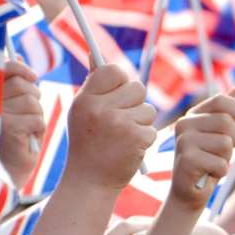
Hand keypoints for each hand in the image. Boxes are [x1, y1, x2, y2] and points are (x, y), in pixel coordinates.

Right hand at [0, 59, 43, 185]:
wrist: (6, 169)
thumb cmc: (12, 136)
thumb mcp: (13, 106)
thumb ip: (15, 83)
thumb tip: (20, 59)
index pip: (5, 67)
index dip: (21, 69)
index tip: (31, 75)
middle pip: (24, 86)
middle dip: (33, 98)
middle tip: (26, 115)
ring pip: (33, 102)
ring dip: (36, 117)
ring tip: (24, 129)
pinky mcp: (9, 127)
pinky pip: (38, 119)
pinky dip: (38, 130)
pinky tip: (26, 138)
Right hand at [60, 65, 156, 193]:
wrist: (91, 180)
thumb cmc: (87, 143)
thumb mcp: (82, 111)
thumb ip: (93, 85)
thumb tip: (95, 54)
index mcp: (86, 98)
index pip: (113, 70)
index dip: (121, 81)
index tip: (119, 93)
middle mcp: (101, 108)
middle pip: (137, 88)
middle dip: (136, 103)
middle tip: (123, 119)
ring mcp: (119, 123)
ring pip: (148, 109)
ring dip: (142, 122)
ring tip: (124, 136)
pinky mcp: (136, 138)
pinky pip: (151, 128)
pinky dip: (145, 139)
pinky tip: (130, 148)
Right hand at [169, 94, 234, 207]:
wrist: (189, 192)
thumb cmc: (208, 162)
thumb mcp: (222, 135)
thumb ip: (230, 114)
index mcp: (193, 115)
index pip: (222, 100)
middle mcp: (185, 124)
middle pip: (227, 122)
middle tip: (224, 152)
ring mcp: (184, 141)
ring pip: (226, 144)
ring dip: (226, 158)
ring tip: (213, 162)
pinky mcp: (187, 160)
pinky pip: (221, 163)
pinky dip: (220, 172)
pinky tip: (208, 174)